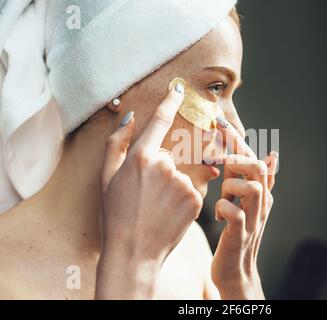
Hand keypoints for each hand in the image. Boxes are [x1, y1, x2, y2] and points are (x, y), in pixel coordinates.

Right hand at [96, 85, 202, 298]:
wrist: (134, 252)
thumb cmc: (115, 215)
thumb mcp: (106, 178)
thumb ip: (116, 143)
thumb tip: (128, 117)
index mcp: (140, 157)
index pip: (159, 121)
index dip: (170, 102)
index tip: (178, 89)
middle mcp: (164, 165)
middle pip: (167, 154)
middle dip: (158, 168)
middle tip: (145, 194)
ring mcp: (183, 182)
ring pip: (180, 173)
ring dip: (171, 184)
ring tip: (156, 206)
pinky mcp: (196, 198)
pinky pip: (191, 188)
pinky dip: (182, 197)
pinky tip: (169, 212)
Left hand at [211, 123, 278, 299]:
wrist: (237, 273)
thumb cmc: (236, 235)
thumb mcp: (247, 205)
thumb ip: (254, 181)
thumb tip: (271, 154)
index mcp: (261, 194)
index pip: (254, 160)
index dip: (238, 141)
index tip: (220, 122)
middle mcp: (262, 204)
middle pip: (258, 168)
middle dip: (236, 152)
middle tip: (214, 143)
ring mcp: (253, 220)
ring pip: (252, 187)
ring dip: (232, 183)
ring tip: (222, 193)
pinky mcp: (240, 236)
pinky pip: (235, 214)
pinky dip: (224, 208)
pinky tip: (218, 214)